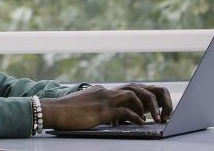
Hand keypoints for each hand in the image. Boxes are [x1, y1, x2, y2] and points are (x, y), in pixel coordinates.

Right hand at [40, 83, 172, 130]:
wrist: (52, 111)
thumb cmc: (66, 113)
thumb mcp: (86, 107)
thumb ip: (99, 108)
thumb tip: (110, 116)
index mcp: (103, 91)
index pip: (129, 89)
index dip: (144, 98)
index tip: (152, 108)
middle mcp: (106, 92)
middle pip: (137, 88)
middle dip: (152, 99)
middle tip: (161, 112)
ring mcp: (104, 100)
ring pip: (134, 96)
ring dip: (148, 108)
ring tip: (155, 119)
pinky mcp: (101, 111)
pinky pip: (125, 112)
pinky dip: (136, 117)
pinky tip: (141, 124)